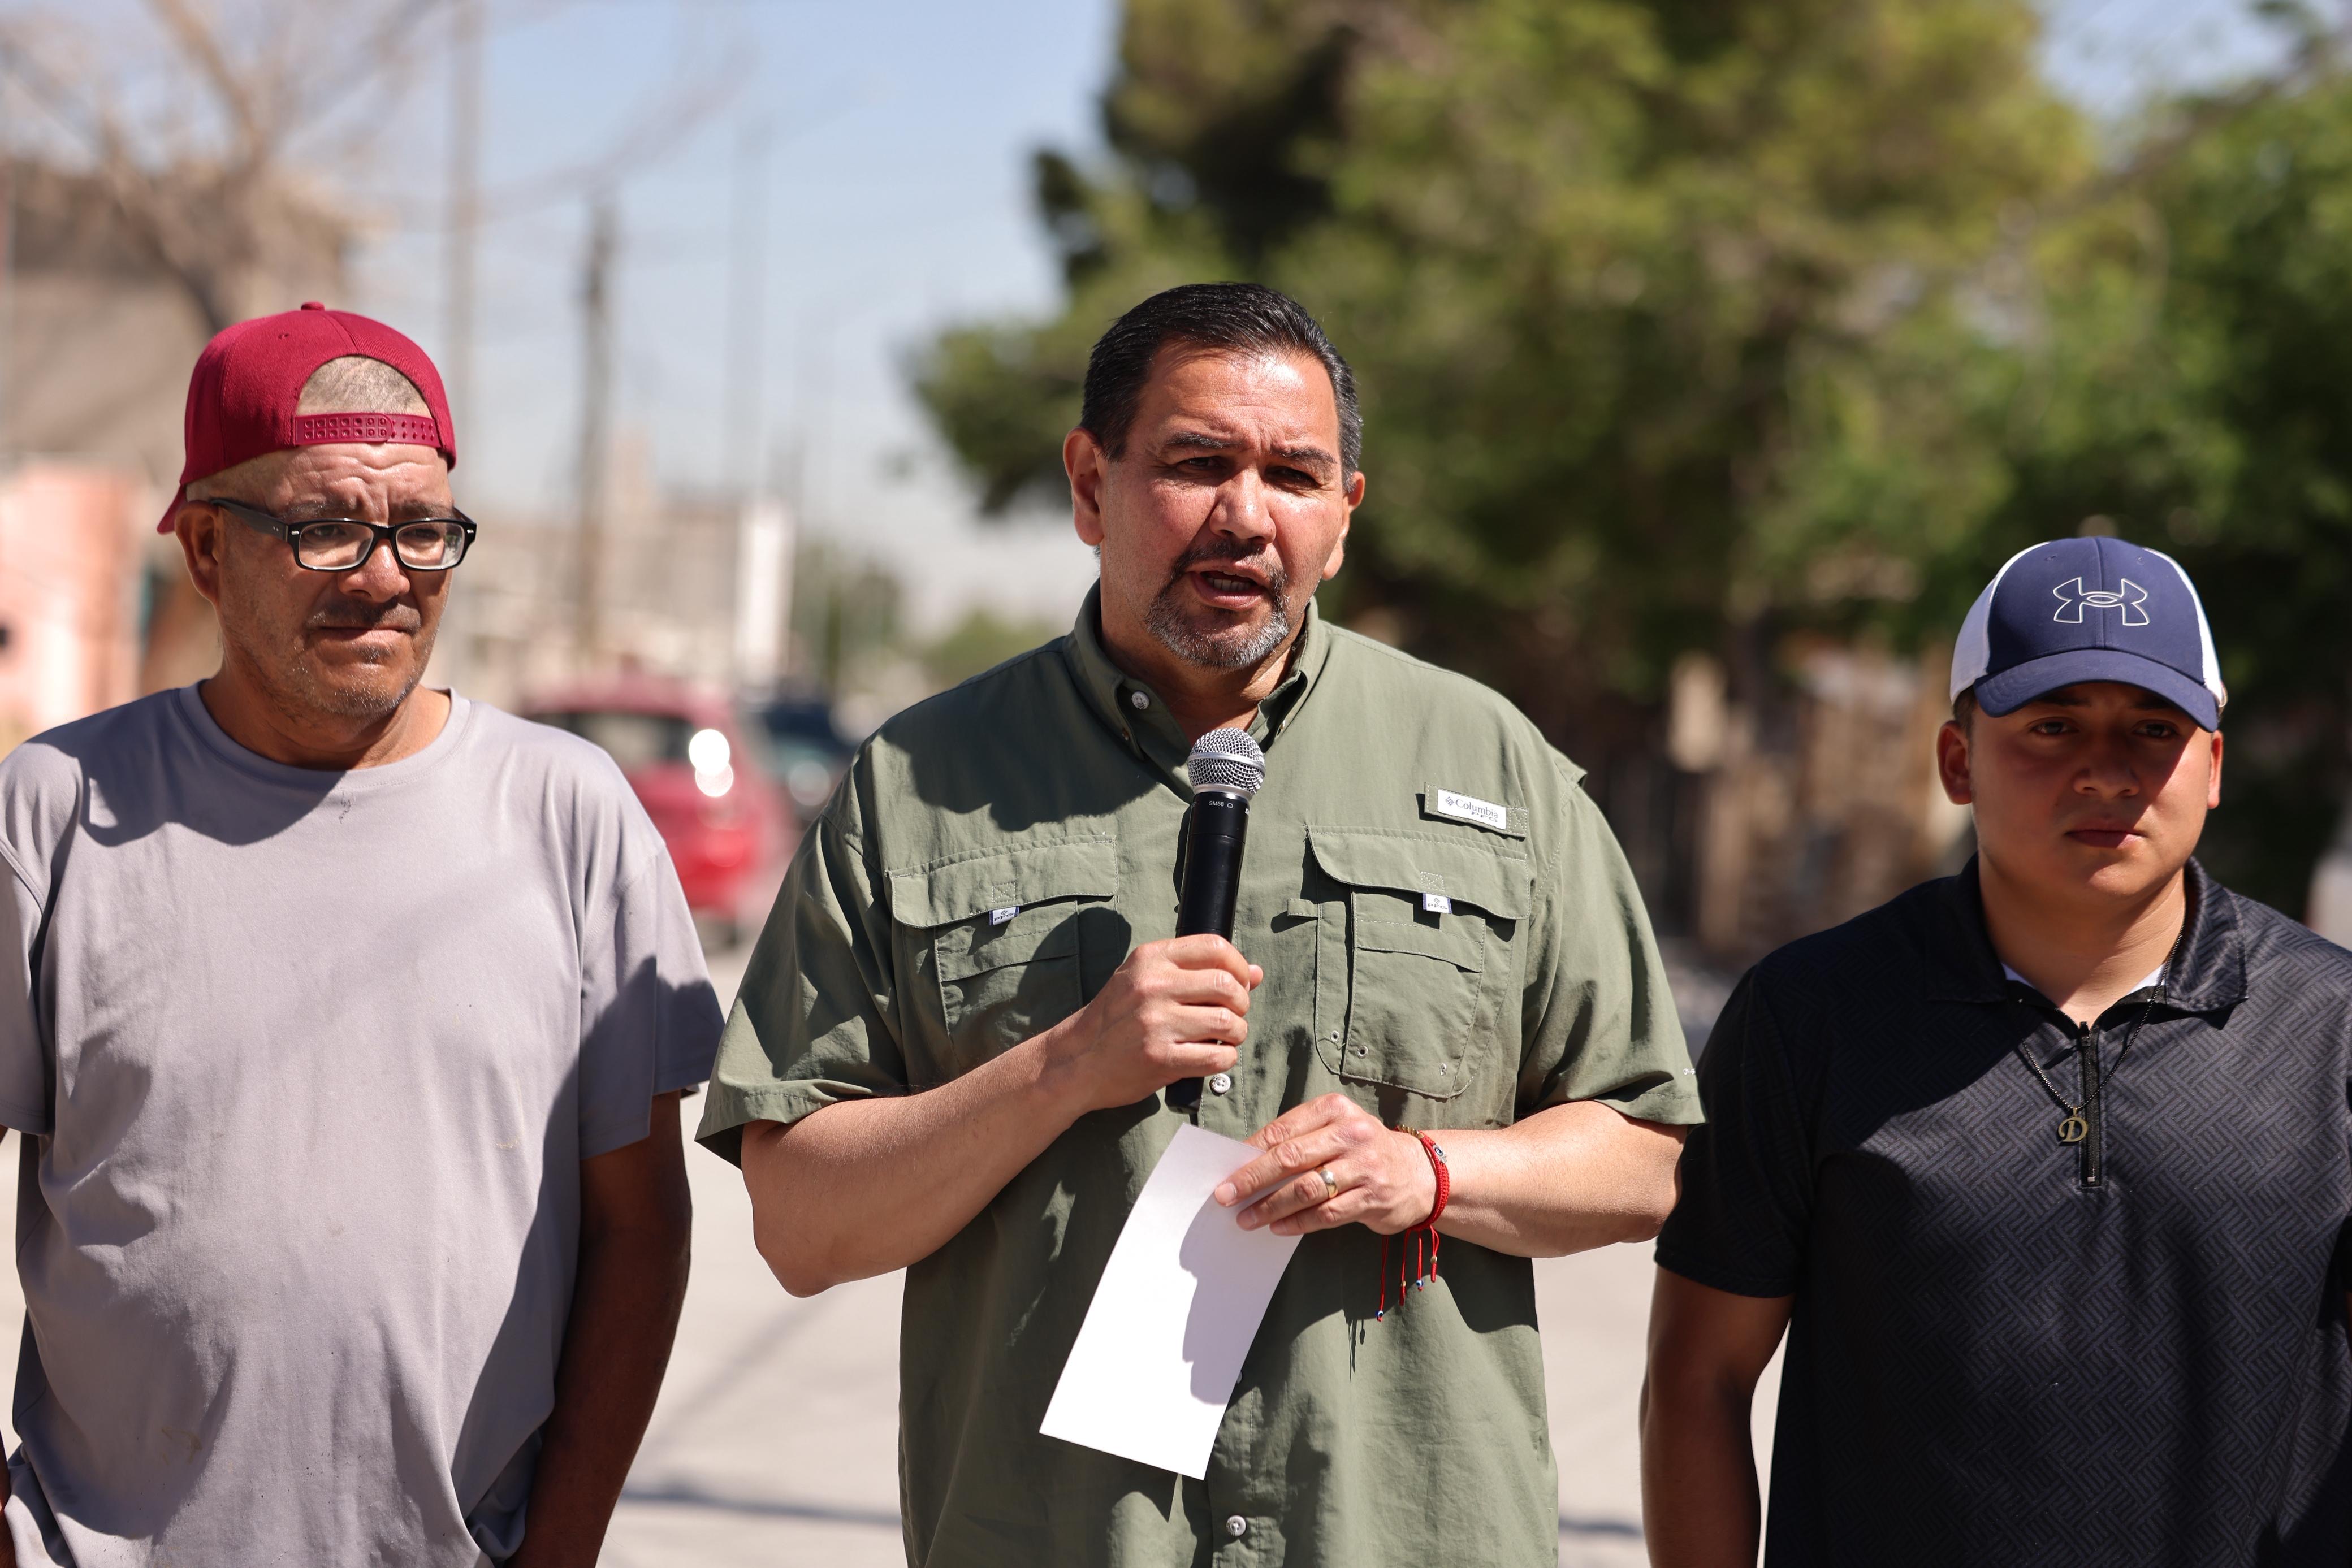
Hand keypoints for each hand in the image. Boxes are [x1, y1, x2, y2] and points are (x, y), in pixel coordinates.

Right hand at [1043, 934, 1260, 1113]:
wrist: (1076, 1060)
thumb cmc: (1114, 1020)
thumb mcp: (1144, 981)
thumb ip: (1195, 972)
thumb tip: (1255, 973)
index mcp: (1150, 959)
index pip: (1215, 947)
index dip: (1238, 966)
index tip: (1239, 983)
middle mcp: (1152, 986)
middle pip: (1227, 985)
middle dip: (1241, 1004)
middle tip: (1232, 1016)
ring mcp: (1155, 1022)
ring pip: (1228, 1022)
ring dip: (1236, 1034)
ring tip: (1223, 1038)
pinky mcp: (1159, 1058)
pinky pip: (1216, 1056)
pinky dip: (1225, 1059)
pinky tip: (1212, 1057)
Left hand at [1213, 1093, 1437, 1236]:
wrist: (1419, 1172)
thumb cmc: (1362, 1150)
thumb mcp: (1335, 1130)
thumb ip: (1299, 1140)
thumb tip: (1246, 1162)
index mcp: (1335, 1110)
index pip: (1283, 1130)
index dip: (1250, 1152)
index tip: (1225, 1171)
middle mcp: (1351, 1134)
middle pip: (1290, 1157)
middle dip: (1252, 1179)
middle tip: (1225, 1195)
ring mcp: (1364, 1167)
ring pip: (1306, 1189)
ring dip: (1270, 1206)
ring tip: (1246, 1219)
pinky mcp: (1373, 1198)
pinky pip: (1326, 1214)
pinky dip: (1298, 1222)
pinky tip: (1278, 1228)